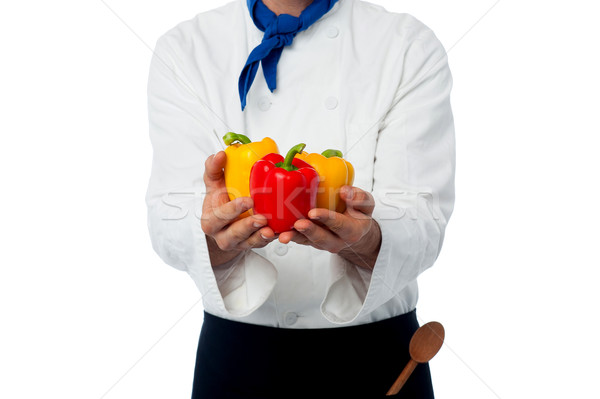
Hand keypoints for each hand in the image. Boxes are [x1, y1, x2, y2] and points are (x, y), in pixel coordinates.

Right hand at [201, 151, 276, 265]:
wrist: (224, 221)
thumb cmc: (220, 200)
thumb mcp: (214, 184)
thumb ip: (214, 169)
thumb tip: (220, 154)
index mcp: (210, 221)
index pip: (218, 217)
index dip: (232, 210)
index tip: (247, 201)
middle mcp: (223, 235)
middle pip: (233, 235)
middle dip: (248, 227)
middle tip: (262, 218)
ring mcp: (239, 243)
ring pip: (249, 243)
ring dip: (261, 237)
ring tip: (271, 230)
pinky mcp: (253, 245)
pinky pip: (263, 245)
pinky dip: (271, 239)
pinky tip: (280, 233)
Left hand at [278, 186, 381, 268]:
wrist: (354, 230)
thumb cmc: (358, 214)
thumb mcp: (366, 204)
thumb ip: (360, 198)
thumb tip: (345, 191)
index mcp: (351, 231)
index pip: (339, 225)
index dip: (326, 219)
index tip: (314, 212)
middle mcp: (336, 240)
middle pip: (321, 238)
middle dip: (308, 231)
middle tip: (298, 224)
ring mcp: (320, 242)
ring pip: (306, 241)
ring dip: (294, 237)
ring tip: (282, 235)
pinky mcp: (309, 240)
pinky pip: (297, 239)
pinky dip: (286, 235)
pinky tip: (275, 230)